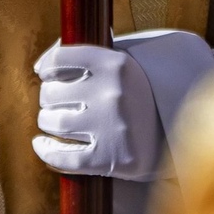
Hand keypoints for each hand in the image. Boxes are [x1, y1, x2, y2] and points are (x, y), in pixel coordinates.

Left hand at [33, 41, 164, 180]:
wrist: (173, 134)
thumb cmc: (136, 95)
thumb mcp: (120, 65)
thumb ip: (84, 55)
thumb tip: (40, 66)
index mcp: (115, 64)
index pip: (59, 59)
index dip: (47, 68)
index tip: (47, 76)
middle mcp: (113, 92)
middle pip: (51, 94)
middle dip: (49, 100)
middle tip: (59, 104)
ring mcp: (112, 126)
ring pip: (54, 123)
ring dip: (48, 123)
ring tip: (56, 123)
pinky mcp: (111, 158)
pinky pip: (63, 157)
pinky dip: (47, 151)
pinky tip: (44, 145)